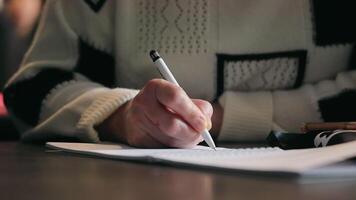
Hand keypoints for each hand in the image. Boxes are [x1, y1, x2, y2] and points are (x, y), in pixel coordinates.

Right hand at [98, 79, 212, 147]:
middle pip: (172, 124)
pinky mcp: (137, 140)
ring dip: (185, 141)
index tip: (204, 124)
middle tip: (201, 133)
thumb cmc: (164, 106)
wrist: (135, 116)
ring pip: (169, 140)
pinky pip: (163, 149)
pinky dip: (176, 147)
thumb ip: (198, 107)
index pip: (175, 97)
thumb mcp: (180, 98)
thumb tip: (206, 124)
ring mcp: (138, 123)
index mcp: (154, 88)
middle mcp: (142, 103)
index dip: (192, 113)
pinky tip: (177, 140)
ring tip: (188, 135)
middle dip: (191, 132)